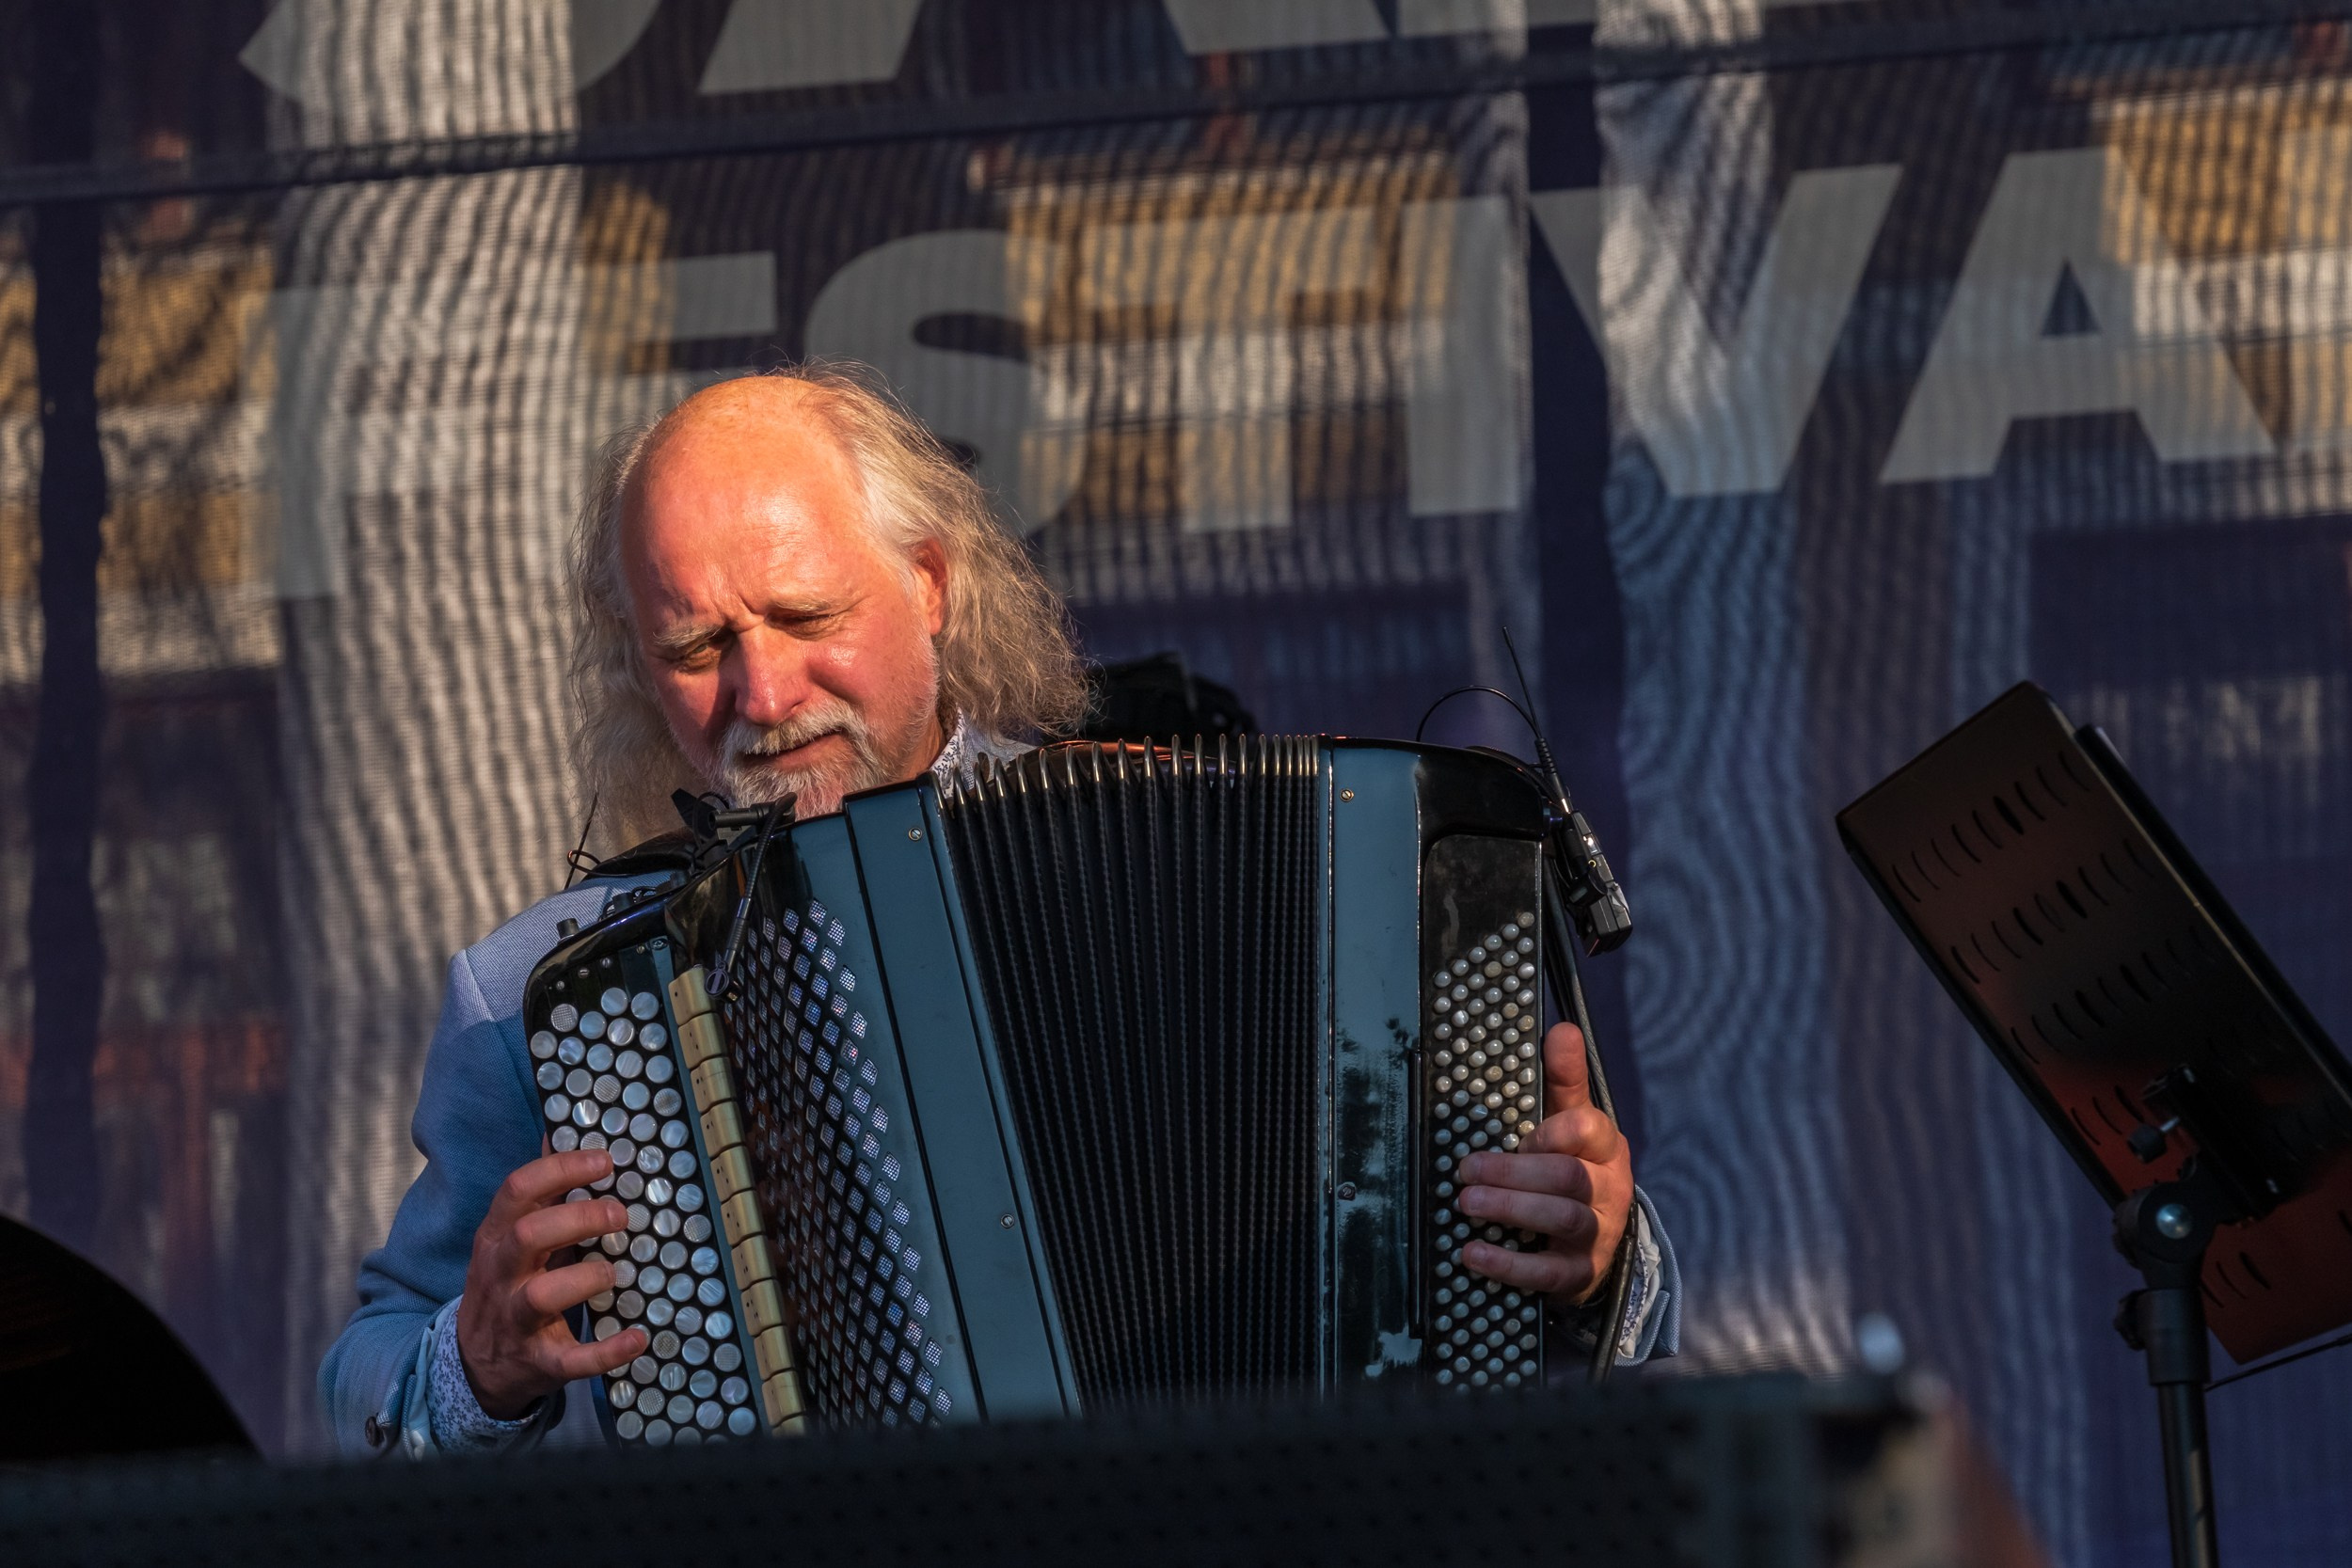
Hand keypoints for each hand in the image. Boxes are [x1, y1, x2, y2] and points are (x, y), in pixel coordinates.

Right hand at [454, 1147, 647, 1419]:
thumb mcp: (512, 1237)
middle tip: (622, 1214)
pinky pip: (570, 1361)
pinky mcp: (538, 1362)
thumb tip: (561, 1133)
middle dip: (578, 1218)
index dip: (561, 1169)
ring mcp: (516, 1320)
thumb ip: (540, 1193)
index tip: (605, 1162)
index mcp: (497, 1237)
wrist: (475, 1364)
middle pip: (527, 1236)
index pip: (517, 1190)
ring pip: (540, 1296)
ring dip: (586, 1278)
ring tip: (616, 1273)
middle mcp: (501, 1275)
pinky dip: (606, 1352)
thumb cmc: (508, 1284)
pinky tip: (638, 1338)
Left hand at [1454, 1021, 1632, 1305]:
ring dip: (1511, 1208)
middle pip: (1568, 1177)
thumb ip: (1563, 1081)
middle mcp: (1608, 1190)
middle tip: (1465, 1169)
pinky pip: (1548, 1272)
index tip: (1521, 1135)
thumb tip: (1560, 1028)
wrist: (1591, 1244)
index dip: (1553, 1132)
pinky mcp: (1578, 1274)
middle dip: (1514, 1172)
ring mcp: (1596, 1234)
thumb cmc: (1571, 1169)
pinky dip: (1508, 1264)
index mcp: (1604, 1147)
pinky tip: (1472, 1253)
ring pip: (1563, 1218)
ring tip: (1465, 1203)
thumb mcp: (1569, 1124)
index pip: (1588, 1129)